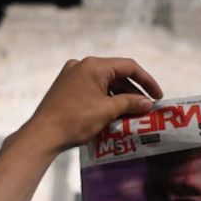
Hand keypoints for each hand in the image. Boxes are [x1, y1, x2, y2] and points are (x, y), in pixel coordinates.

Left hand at [24, 57, 162, 151]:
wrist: (43, 134)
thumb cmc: (75, 120)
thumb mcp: (107, 111)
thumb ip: (130, 103)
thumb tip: (148, 103)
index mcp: (93, 66)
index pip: (128, 67)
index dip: (146, 81)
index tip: (158, 95)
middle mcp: (81, 65)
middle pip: (116, 74)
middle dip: (133, 90)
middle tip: (146, 106)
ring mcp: (71, 75)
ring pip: (104, 82)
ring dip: (119, 96)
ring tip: (132, 113)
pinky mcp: (65, 87)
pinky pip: (92, 88)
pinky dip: (105, 98)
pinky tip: (113, 113)